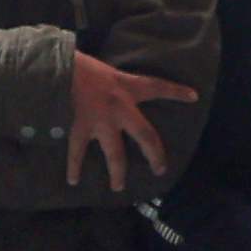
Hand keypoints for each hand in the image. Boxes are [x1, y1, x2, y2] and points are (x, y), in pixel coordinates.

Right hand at [64, 53, 194, 191]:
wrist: (57, 68)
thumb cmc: (79, 63)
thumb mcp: (104, 69)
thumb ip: (111, 83)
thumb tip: (106, 90)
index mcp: (127, 86)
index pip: (158, 87)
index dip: (176, 92)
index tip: (193, 97)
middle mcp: (120, 107)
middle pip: (145, 135)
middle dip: (154, 154)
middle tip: (160, 170)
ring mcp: (101, 122)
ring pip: (115, 154)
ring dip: (118, 172)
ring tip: (118, 187)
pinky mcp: (80, 129)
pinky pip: (77, 153)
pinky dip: (74, 168)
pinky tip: (73, 180)